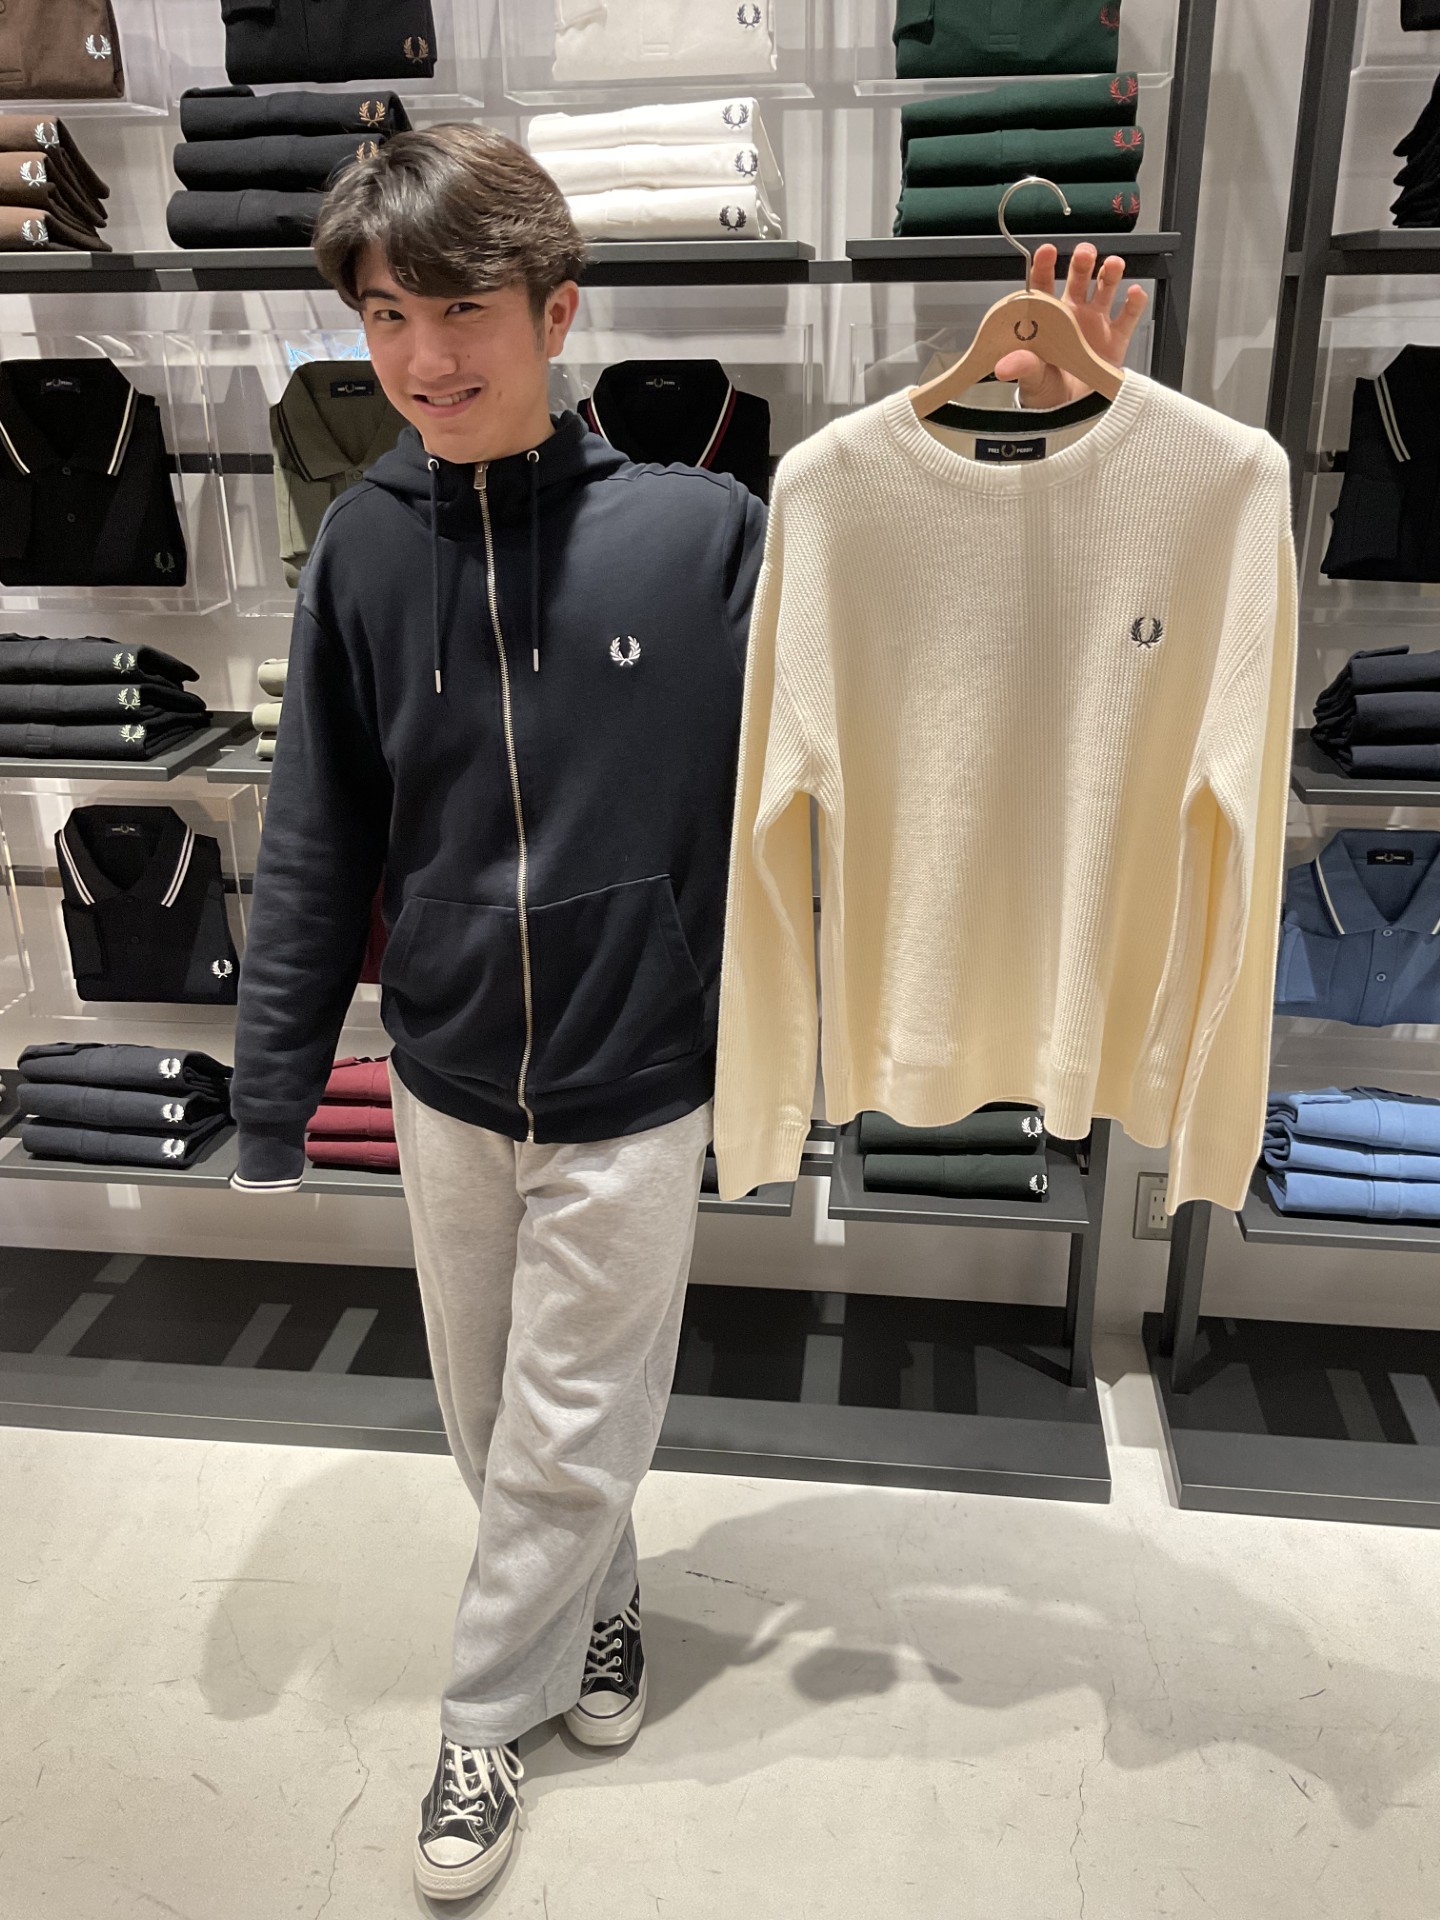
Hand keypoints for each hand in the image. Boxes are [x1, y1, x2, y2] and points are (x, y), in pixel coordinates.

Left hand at [993, 241, 1147, 409]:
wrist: (1069, 416)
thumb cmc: (1044, 391)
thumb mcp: (1029, 379)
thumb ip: (1021, 367)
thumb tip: (1003, 366)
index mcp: (1047, 319)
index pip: (1043, 285)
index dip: (1045, 266)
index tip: (1047, 251)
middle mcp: (1072, 315)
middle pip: (1078, 279)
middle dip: (1082, 263)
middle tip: (1085, 254)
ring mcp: (1095, 324)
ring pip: (1105, 289)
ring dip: (1109, 274)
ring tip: (1113, 265)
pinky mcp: (1116, 339)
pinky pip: (1128, 316)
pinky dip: (1134, 302)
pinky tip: (1134, 293)